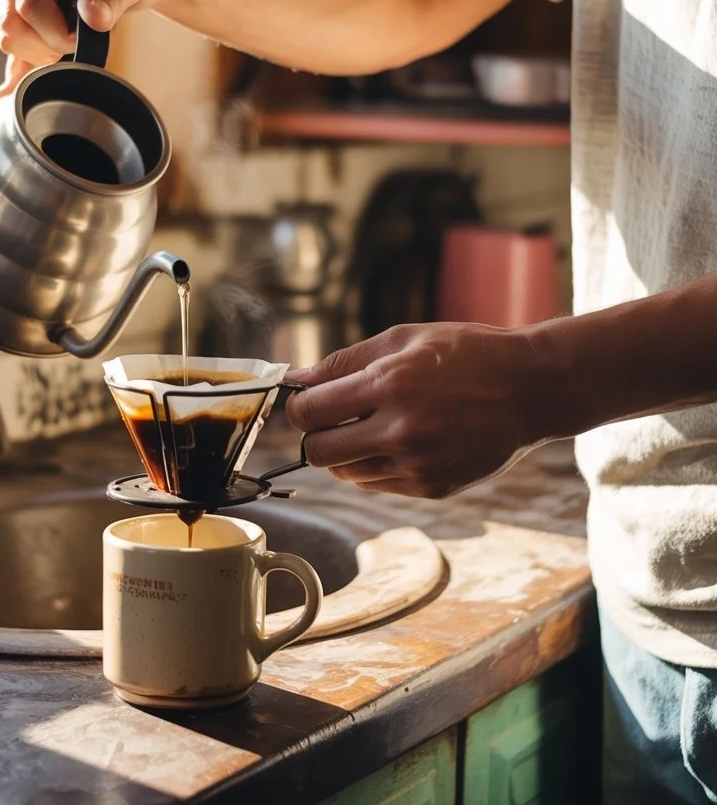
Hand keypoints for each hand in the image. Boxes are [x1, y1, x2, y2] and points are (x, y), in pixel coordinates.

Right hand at [0, 0, 172, 103]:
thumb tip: (92, 19)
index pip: (30, 2)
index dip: (55, 34)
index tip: (86, 36)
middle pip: (9, 18)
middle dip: (44, 44)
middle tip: (79, 41)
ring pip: (7, 28)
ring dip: (38, 47)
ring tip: (72, 36)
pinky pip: (10, 28)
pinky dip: (19, 57)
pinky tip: (6, 93)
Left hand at [284, 323, 540, 497]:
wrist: (530, 389)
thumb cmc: (465, 354)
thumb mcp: (402, 339)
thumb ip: (343, 362)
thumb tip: (297, 380)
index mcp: (389, 385)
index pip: (309, 412)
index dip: (299, 407)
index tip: (306, 402)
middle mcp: (401, 430)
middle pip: (318, 452)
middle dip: (315, 435)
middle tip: (331, 419)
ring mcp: (418, 464)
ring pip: (345, 473)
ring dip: (345, 452)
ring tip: (372, 426)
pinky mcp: (432, 487)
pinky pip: (376, 484)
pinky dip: (374, 466)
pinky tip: (397, 441)